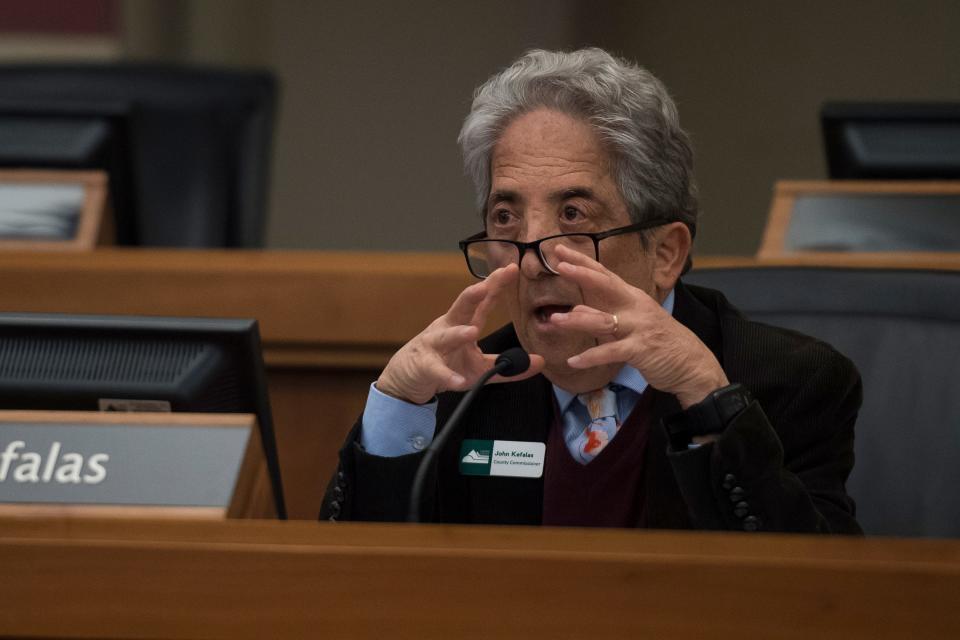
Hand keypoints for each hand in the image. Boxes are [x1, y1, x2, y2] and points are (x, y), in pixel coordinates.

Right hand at [377, 264, 544, 404]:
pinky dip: (447, 376)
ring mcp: (434, 345)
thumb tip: (540, 362)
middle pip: (461, 308)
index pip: (482, 302)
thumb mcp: (479, 368)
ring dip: (458, 333)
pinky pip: (436, 370)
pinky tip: (458, 381)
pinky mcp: (424, 366)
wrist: (407, 379)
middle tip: (486, 285)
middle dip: (472, 295)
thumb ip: (507, 365)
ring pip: (446, 336)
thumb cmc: (445, 365)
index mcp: (462, 324)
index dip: (495, 286)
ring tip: (471, 331)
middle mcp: (448, 328)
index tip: (511, 269)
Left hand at [548, 245, 727, 408]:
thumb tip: (575, 310)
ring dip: (577, 321)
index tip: (560, 250)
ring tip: (553, 320)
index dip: (582, 262)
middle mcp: (635, 307)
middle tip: (559, 265)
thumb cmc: (658, 343)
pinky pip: (611, 352)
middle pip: (606, 286)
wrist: (692, 365)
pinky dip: (591, 357)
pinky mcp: (640, 349)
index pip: (604, 275)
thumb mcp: (630, 325)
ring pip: (603, 320)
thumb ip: (603, 317)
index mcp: (632, 298)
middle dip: (582, 274)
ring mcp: (639, 327)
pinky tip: (573, 360)